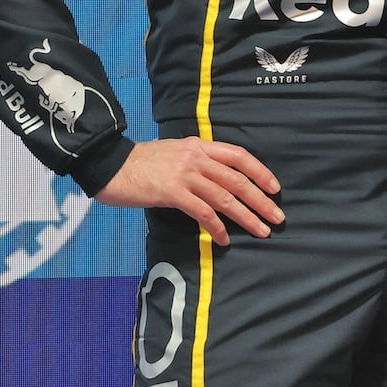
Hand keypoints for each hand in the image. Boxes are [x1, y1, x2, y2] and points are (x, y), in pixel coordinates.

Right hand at [95, 138, 284, 245]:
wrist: (108, 164)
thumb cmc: (140, 162)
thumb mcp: (174, 153)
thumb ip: (196, 162)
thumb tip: (216, 179)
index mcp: (199, 146)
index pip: (239, 156)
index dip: (260, 172)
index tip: (274, 188)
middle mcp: (196, 158)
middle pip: (238, 180)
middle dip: (261, 200)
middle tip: (277, 217)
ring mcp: (185, 175)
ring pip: (225, 198)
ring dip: (246, 217)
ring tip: (261, 230)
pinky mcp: (171, 193)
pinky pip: (202, 213)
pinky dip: (216, 228)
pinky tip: (224, 240)